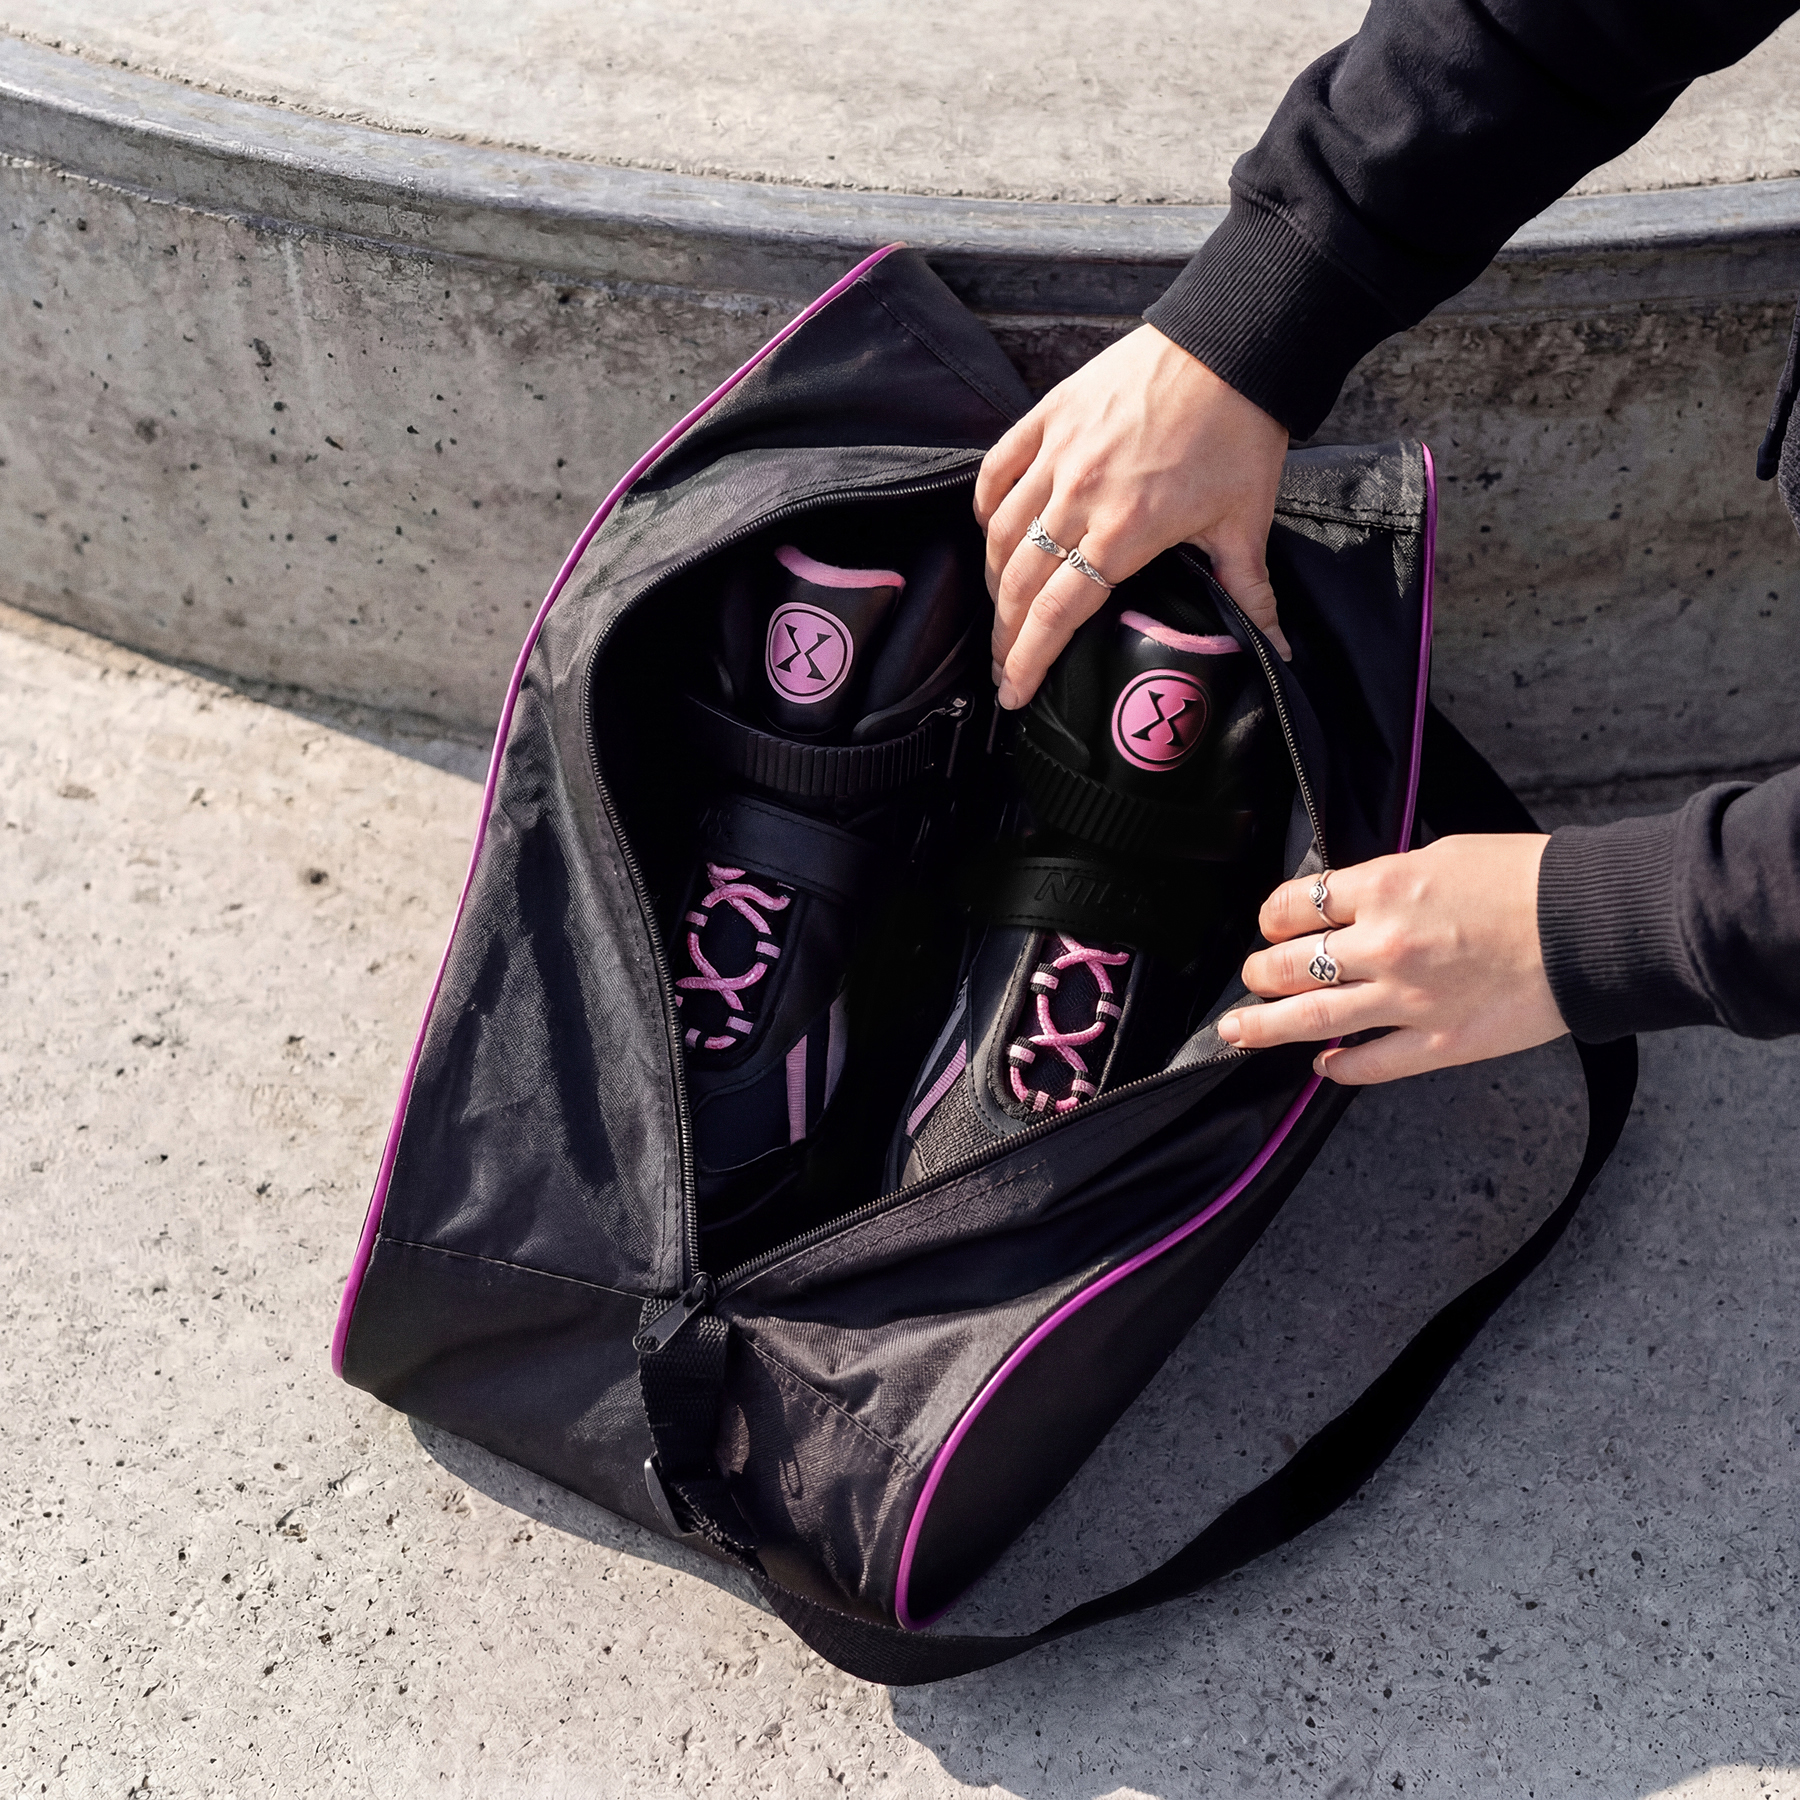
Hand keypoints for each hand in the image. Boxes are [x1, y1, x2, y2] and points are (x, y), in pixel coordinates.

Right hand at [976, 323, 1290, 711]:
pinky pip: (998, 469)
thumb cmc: (1240, 431)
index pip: (1056, 614)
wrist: (1232, 342)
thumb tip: (1276, 652)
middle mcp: (1079, 497)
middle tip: (1001, 667)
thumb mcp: (1246, 521)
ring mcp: (1058, 454)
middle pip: (1018, 583)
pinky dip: (987, 507)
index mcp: (1124, 533)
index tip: (1012, 693)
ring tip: (999, 610)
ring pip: (999, 532)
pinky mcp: (1050, 416)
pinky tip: (990, 531)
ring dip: (993, 580)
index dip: (1027, 661)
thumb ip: (1248, 594)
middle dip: (1003, 635)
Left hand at [1217, 834, 1565, 1084]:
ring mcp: (1409, 1000)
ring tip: (1238, 1030)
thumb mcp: (1444, 855)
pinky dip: (1338, 1067)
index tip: (1269, 925)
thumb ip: (1388, 881)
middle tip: (1250, 978)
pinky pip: (1371, 1064)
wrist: (1595, 923)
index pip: (1295, 906)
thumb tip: (1349, 899)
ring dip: (1265, 1026)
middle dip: (1259, 973)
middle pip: (1290, 965)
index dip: (1272, 918)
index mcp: (1385, 889)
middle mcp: (1385, 946)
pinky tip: (1321, 1066)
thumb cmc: (1531, 879)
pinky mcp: (1440, 1043)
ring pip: (1311, 1019)